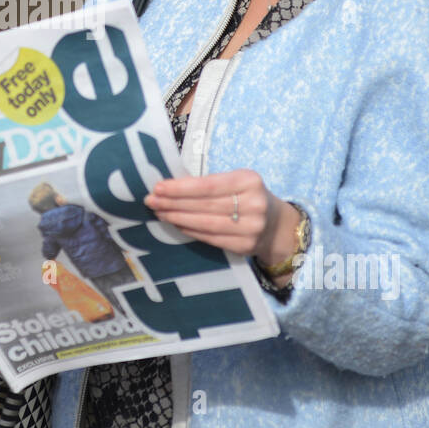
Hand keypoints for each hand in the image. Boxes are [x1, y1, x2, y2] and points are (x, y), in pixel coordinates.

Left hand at [142, 168, 294, 268]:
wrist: (277, 226)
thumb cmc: (247, 197)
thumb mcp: (237, 181)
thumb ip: (210, 183)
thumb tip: (169, 187)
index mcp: (249, 181)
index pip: (208, 185)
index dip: (180, 188)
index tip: (158, 187)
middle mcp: (254, 204)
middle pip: (204, 205)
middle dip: (173, 203)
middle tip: (151, 201)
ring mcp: (251, 228)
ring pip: (205, 223)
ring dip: (177, 218)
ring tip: (159, 213)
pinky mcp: (245, 246)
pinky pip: (210, 238)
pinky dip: (190, 231)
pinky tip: (176, 225)